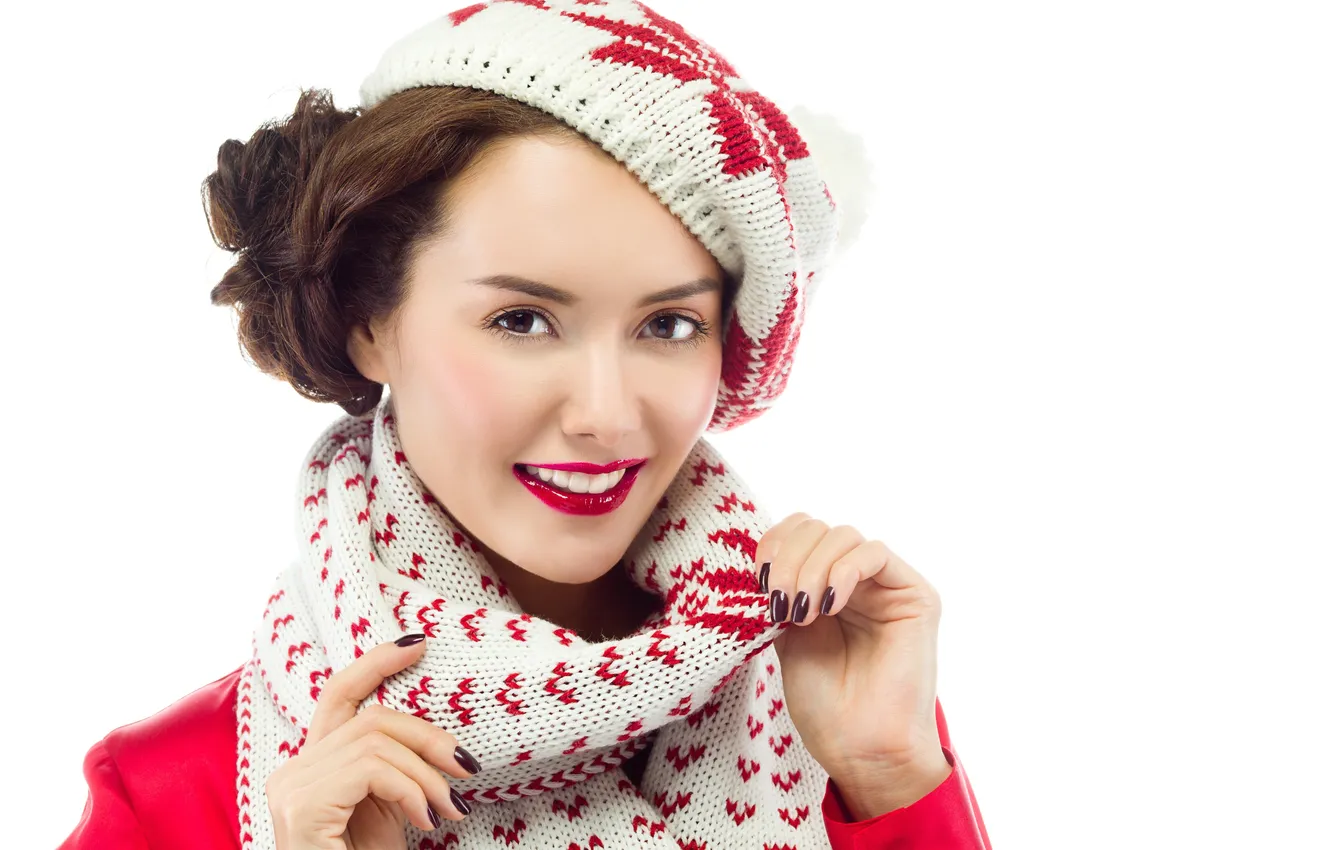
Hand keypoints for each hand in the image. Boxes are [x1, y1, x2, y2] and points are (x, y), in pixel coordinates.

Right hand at [265, 635, 483, 848]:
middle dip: (428, 735)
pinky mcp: (301, 807)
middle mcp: (290, 771)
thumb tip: (447, 742)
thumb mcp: (392, 810)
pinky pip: (371, 770)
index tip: (418, 646)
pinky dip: (411, 791)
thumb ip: (398, 771)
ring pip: (376, 742)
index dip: (376, 663)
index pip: (338, 695)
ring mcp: (290, 788)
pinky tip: (425, 821)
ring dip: (427, 774)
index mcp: (311, 767)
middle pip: (369, 717)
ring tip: (450, 810)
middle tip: (467, 769)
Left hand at [758, 513, 950, 806]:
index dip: (774, 543)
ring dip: (811, 568)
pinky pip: (875, 554)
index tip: (755, 579)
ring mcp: (886, 585)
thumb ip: (780, 592)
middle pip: (817, 528)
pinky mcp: (915, 595)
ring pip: (843, 535)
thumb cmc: (826, 704)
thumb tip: (761, 556)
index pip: (798, 532)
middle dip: (787, 558)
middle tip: (777, 601)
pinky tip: (829, 605)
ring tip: (800, 612)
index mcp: (824, 586)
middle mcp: (856, 581)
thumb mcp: (784, 636)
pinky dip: (843, 571)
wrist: (861, 749)